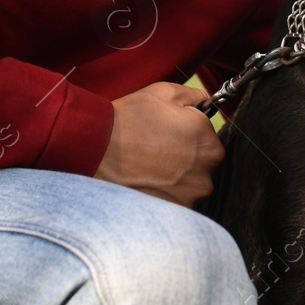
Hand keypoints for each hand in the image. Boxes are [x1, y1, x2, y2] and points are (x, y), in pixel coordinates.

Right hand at [94, 82, 222, 206]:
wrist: (96, 149)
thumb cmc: (130, 119)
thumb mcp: (165, 92)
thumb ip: (195, 96)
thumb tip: (205, 102)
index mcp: (208, 143)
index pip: (207, 137)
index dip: (188, 132)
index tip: (168, 132)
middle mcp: (205, 173)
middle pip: (201, 163)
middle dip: (185, 156)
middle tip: (156, 149)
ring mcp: (189, 196)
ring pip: (189, 184)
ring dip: (175, 177)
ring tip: (148, 166)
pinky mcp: (171, 211)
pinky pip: (175, 200)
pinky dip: (163, 193)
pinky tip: (145, 180)